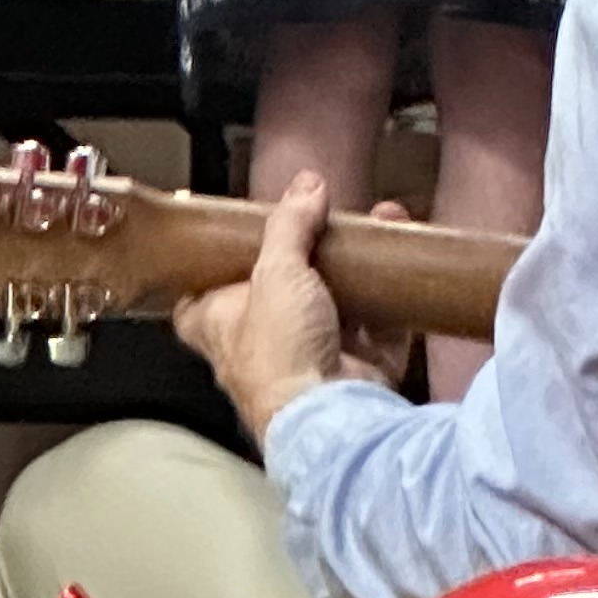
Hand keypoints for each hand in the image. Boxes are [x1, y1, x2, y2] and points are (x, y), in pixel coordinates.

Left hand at [173, 177, 413, 445]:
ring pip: (333, 303)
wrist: (332, 413)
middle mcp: (261, 346)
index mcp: (221, 328)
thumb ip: (288, 226)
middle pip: (275, 295)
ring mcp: (312, 358)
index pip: (196, 302)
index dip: (208, 273)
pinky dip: (391, 294)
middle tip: (323, 221)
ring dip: (355, 265)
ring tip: (375, 224)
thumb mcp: (275, 273)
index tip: (230, 243)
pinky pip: (378, 324)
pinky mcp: (357, 367)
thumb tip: (305, 185)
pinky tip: (401, 257)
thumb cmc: (280, 353)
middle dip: (305, 257)